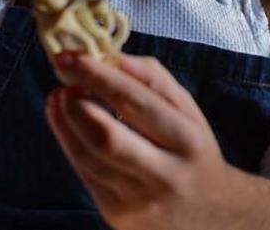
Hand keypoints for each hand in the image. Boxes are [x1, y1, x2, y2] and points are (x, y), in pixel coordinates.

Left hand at [44, 53, 269, 229]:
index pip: (137, 103)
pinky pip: (86, 176)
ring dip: (65, 123)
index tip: (73, 57)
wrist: (210, 213)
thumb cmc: (193, 150)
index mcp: (188, 140)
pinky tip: (63, 123)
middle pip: (108, 138)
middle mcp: (166, 174)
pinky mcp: (119, 216)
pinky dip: (69, 145)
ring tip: (58, 97)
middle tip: (63, 79)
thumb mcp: (188, 112)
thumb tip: (113, 57)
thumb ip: (154, 80)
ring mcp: (140, 200)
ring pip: (90, 159)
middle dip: (77, 104)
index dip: (100, 78)